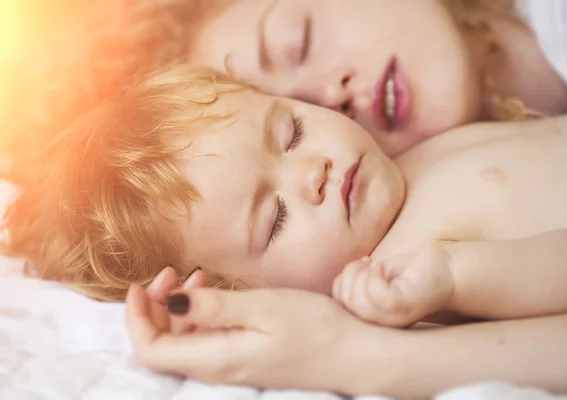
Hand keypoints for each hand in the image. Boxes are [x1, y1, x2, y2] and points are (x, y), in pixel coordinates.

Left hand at [126, 272, 368, 392]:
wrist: (356, 356)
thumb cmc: (316, 329)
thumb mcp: (264, 308)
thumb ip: (214, 308)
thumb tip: (168, 303)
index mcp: (215, 358)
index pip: (149, 350)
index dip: (136, 318)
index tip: (141, 284)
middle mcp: (217, 369)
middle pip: (162, 346)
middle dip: (155, 308)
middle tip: (170, 272)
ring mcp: (231, 367)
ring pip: (183, 343)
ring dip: (178, 310)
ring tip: (193, 277)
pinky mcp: (244, 360)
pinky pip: (206, 341)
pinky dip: (200, 316)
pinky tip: (215, 294)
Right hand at [332, 246, 454, 326]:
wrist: (447, 272)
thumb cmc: (411, 274)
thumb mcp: (375, 278)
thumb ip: (355, 284)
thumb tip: (334, 281)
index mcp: (370, 319)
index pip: (336, 305)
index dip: (342, 281)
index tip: (361, 264)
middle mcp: (379, 325)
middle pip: (342, 302)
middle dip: (349, 274)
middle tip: (369, 261)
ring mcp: (391, 319)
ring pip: (356, 300)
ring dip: (361, 273)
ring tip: (377, 264)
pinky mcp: (403, 308)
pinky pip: (374, 295)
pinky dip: (373, 275)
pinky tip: (383, 267)